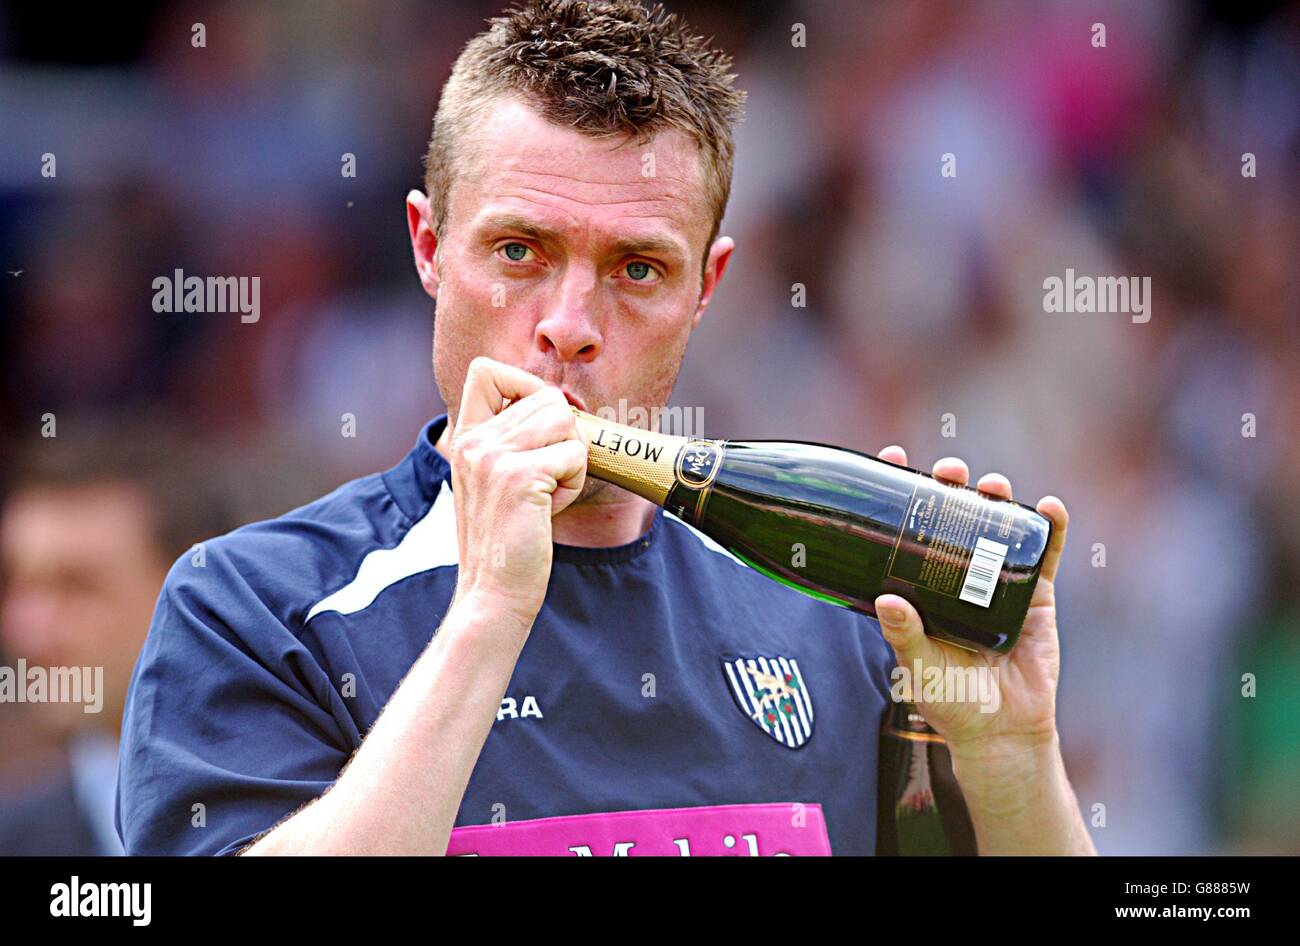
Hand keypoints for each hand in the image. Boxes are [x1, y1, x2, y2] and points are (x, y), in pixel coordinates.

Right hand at [446, 357, 586, 634]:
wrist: (493, 592)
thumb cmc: (506, 540)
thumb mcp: (492, 480)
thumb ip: (509, 440)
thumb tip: (556, 407)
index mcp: (465, 437)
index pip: (486, 370)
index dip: (524, 386)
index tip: (536, 425)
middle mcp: (474, 440)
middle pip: (548, 397)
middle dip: (562, 438)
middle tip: (546, 480)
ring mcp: (494, 457)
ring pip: (566, 421)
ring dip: (571, 459)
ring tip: (547, 494)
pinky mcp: (520, 477)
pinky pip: (575, 454)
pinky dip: (574, 482)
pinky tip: (550, 509)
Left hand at [873, 447, 1068, 754]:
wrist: (1000, 729)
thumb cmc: (951, 699)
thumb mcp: (918, 664)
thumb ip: (903, 633)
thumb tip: (885, 598)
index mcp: (922, 581)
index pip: (907, 525)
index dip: (902, 489)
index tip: (892, 455)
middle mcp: (958, 572)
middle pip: (954, 515)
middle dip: (952, 485)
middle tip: (949, 472)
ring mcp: (998, 578)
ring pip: (998, 525)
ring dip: (997, 497)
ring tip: (993, 486)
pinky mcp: (1036, 594)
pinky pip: (1046, 555)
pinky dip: (1051, 528)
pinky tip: (1049, 506)